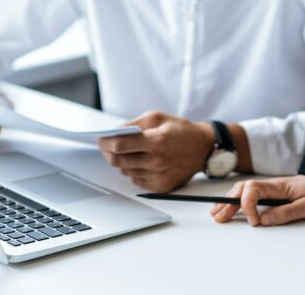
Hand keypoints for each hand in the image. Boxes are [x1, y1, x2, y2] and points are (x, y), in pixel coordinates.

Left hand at [97, 111, 214, 191]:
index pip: (120, 145)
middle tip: (107, 147)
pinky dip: (134, 171)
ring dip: (123, 162)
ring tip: (129, 152)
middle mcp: (157, 161)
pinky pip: (136, 181)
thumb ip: (133, 124)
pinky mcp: (161, 187)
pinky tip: (142, 162)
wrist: (203, 148)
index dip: (106, 143)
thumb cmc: (180, 130)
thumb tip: (113, 133)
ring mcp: (159, 176)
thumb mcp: (157, 117)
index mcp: (156, 141)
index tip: (101, 140)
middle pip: (119, 161)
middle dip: (109, 153)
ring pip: (126, 171)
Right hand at [211, 175, 304, 226]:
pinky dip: (233, 200)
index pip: (253, 190)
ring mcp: (267, 188)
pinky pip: (246, 194)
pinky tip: (226, 207)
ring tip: (216, 214)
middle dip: (229, 203)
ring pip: (241, 190)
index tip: (255, 222)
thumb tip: (264, 220)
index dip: (248, 206)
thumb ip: (287, 212)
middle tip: (219, 218)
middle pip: (242, 189)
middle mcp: (269, 185)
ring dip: (227, 201)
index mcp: (278, 187)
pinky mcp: (267, 192)